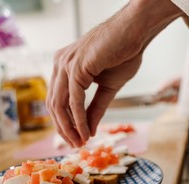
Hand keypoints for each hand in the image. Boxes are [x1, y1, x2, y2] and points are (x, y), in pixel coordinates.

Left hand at [46, 0, 183, 146]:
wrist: (134, 34)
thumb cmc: (123, 54)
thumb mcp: (108, 88)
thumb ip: (95, 108)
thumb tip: (89, 129)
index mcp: (65, 66)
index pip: (57, 100)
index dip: (64, 122)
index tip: (76, 138)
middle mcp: (60, 64)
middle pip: (53, 104)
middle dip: (64, 128)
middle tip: (76, 144)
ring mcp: (66, 64)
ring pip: (60, 104)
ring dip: (70, 127)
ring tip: (81, 141)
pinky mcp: (76, 66)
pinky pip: (74, 99)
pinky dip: (79, 118)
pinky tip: (86, 130)